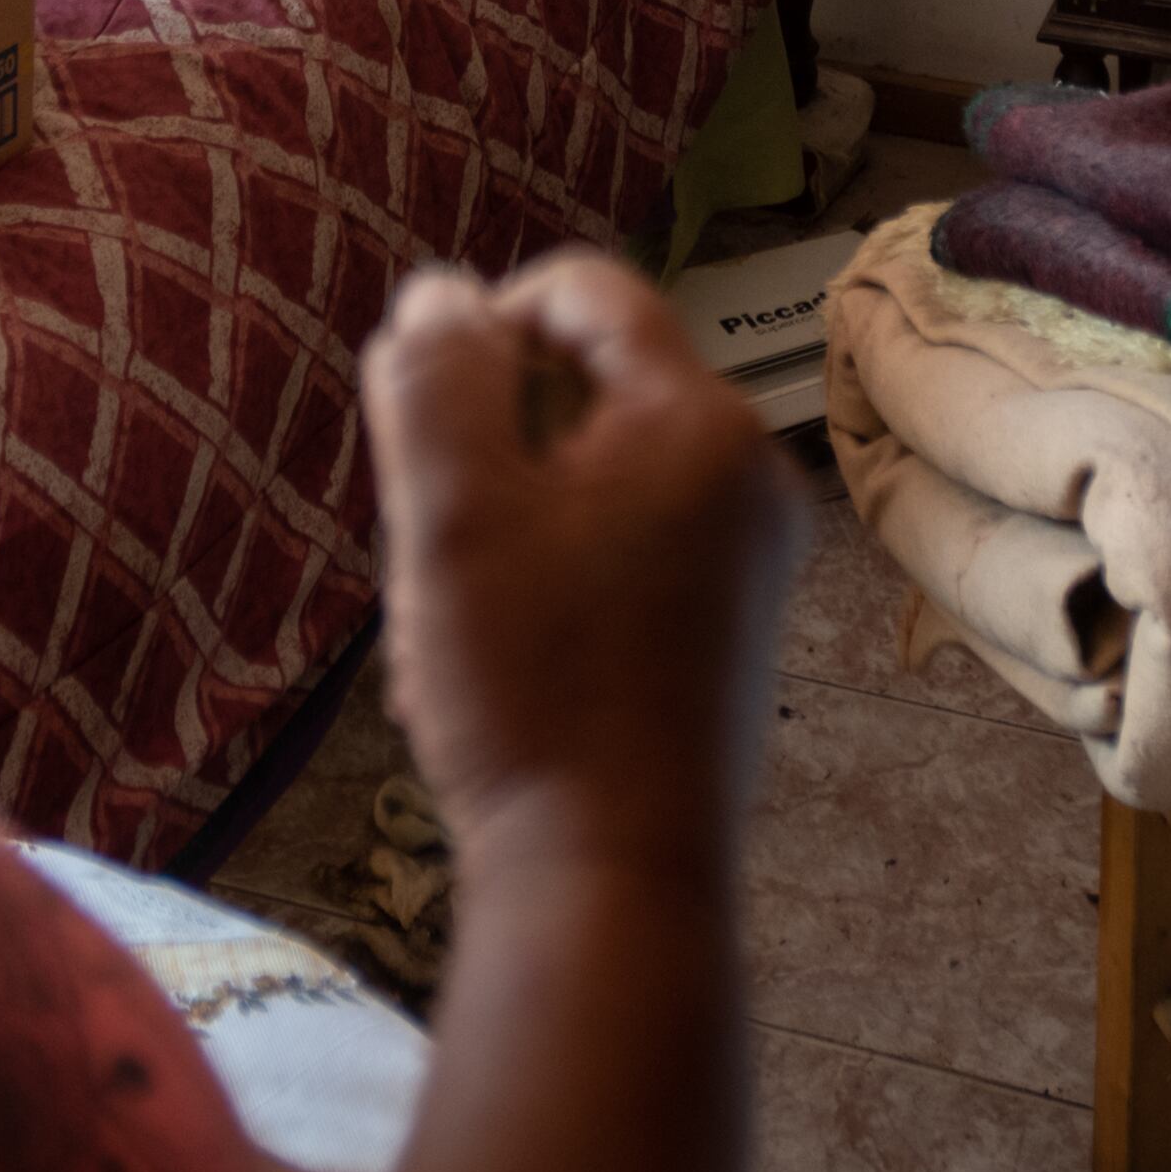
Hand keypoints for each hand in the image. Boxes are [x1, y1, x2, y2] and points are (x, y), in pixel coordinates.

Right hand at [361, 254, 806, 875]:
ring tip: (452, 618)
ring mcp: (750, 563)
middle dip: (490, 445)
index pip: (587, 291)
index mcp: (699, 422)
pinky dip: (550, 581)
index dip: (486, 321)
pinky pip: (624, 555)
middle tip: (432, 538)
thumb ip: (440, 378)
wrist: (613, 880)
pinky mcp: (730, 635)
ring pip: (595, 481)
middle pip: (589, 391)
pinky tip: (497, 665)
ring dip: (507, 522)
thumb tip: (442, 296)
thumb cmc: (532, 686)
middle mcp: (749, 478)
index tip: (420, 408)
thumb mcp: (452, 509)